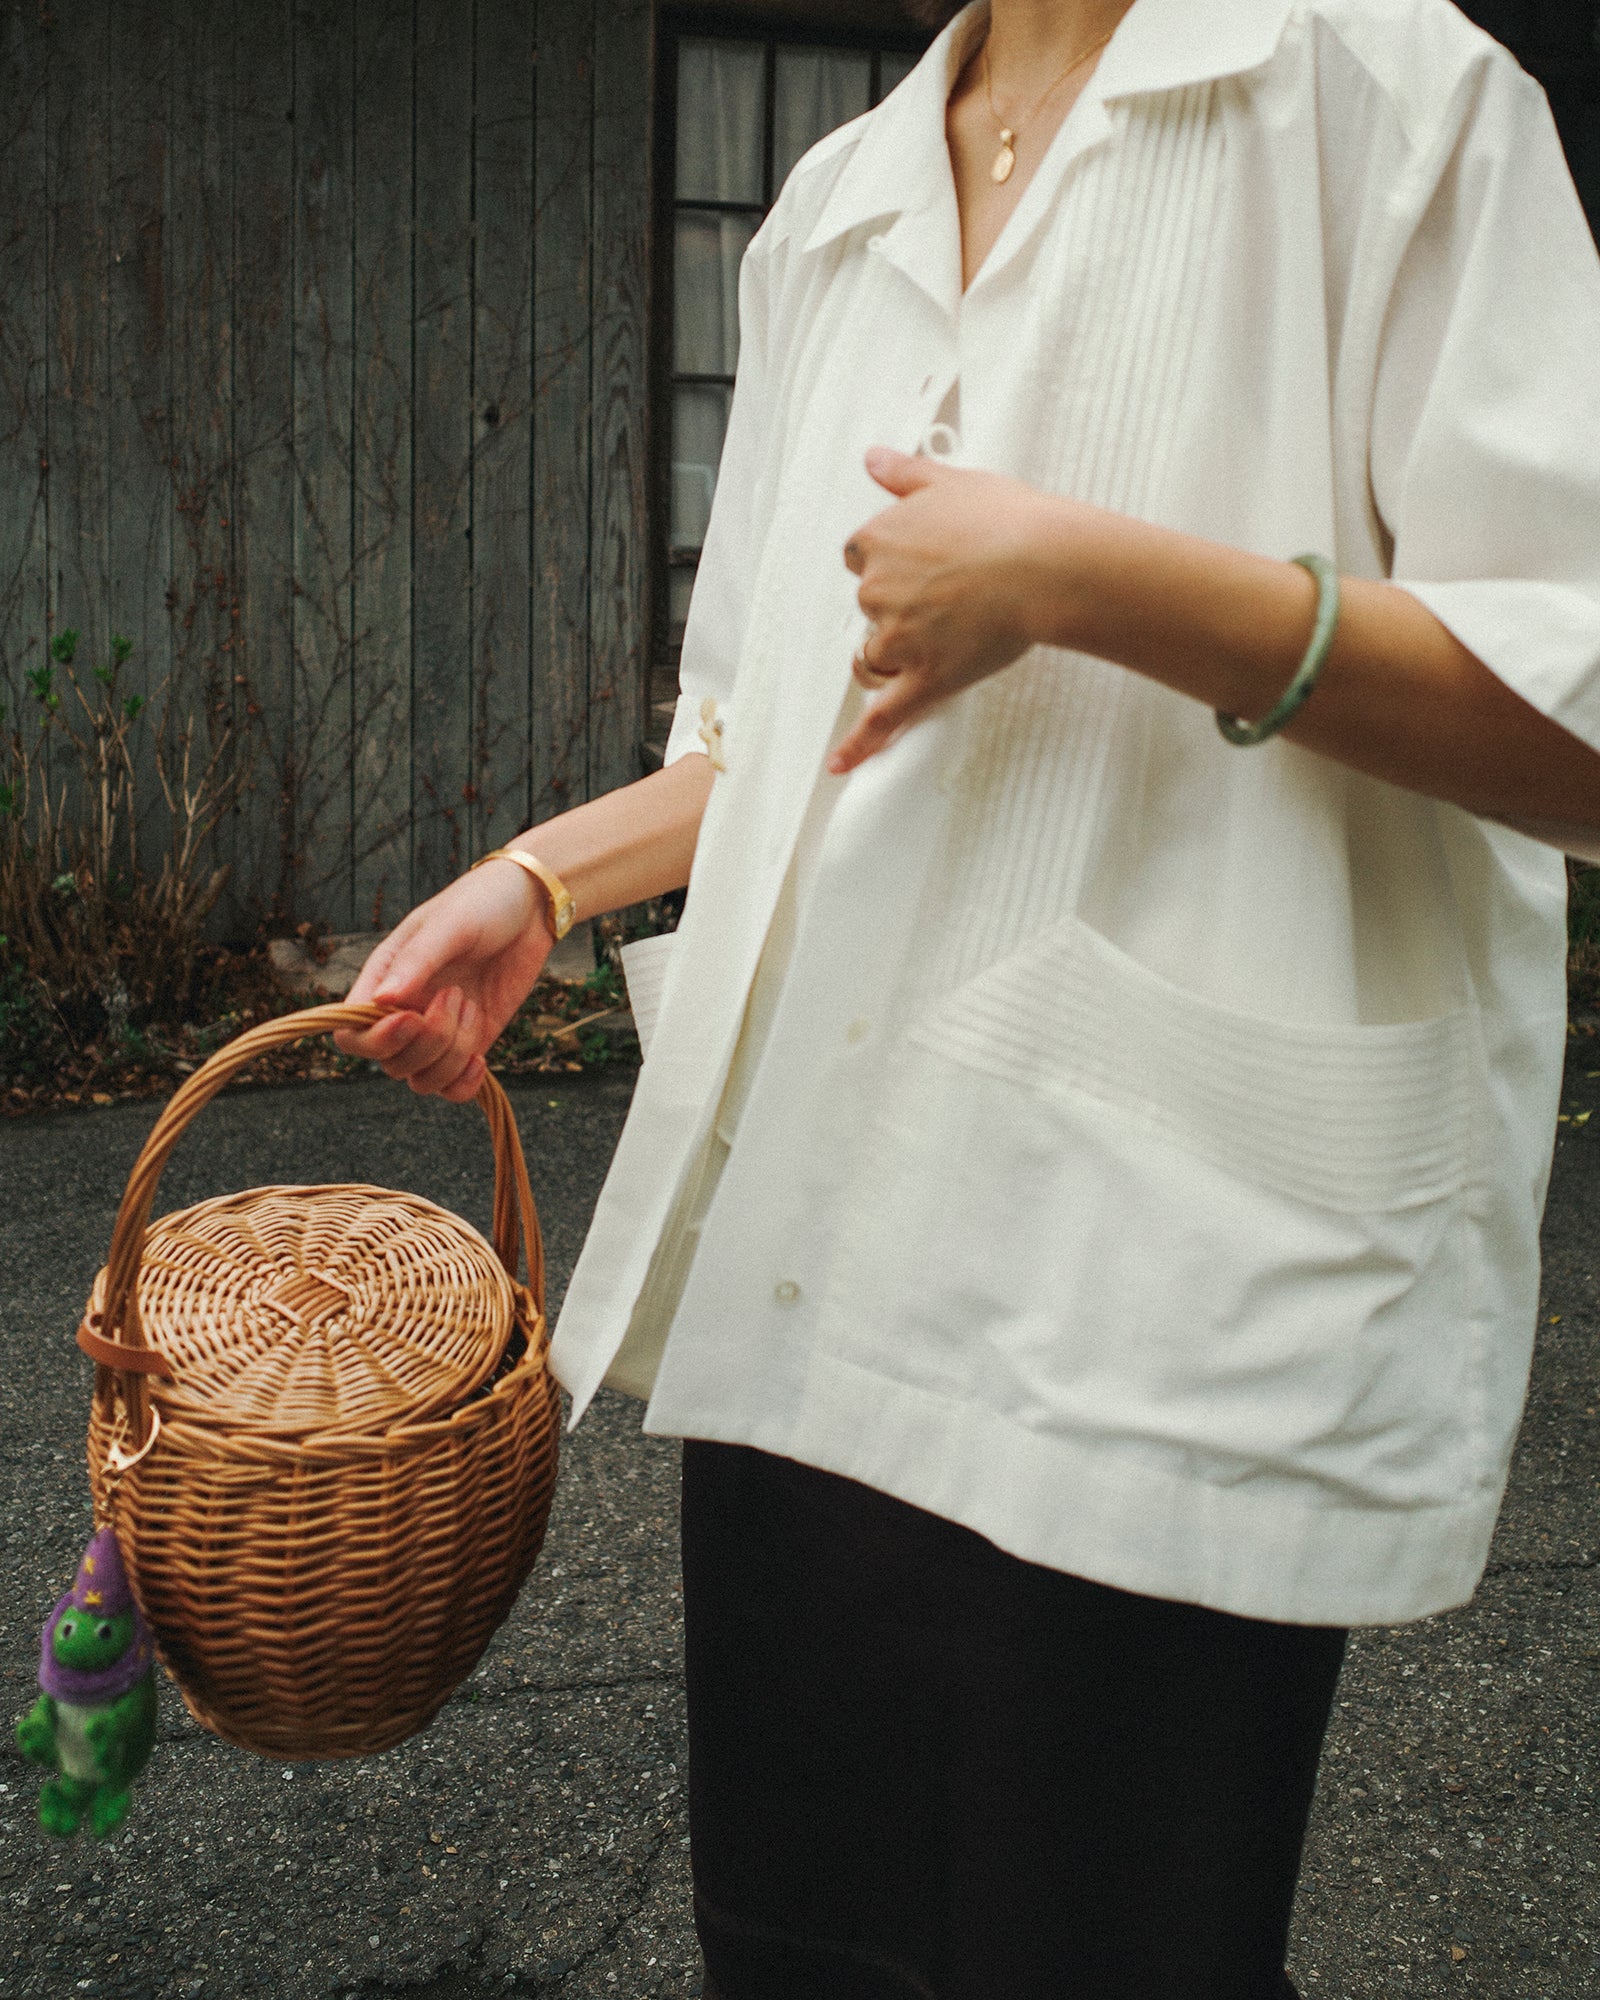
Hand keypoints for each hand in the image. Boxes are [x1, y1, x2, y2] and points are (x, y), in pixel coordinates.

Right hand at [333, 862, 555, 1100]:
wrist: (530, 908)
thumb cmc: (481, 904)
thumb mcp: (449, 924)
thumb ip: (416, 961)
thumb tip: (381, 1001)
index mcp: (384, 981)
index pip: (351, 1034)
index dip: (376, 1039)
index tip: (413, 1018)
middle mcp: (404, 1012)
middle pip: (390, 1062)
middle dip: (429, 1041)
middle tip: (457, 994)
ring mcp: (436, 1033)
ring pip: (421, 1079)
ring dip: (452, 1055)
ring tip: (473, 1006)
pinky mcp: (470, 1044)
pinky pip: (452, 1088)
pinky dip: (464, 1085)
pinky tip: (481, 1059)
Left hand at [832, 446, 1065, 772]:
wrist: (1045, 564)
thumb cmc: (1007, 518)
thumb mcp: (952, 481)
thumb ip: (905, 474)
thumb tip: (871, 458)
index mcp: (875, 542)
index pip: (860, 556)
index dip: (892, 561)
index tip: (925, 560)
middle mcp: (875, 591)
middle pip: (869, 608)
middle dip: (901, 607)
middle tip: (956, 595)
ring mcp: (898, 640)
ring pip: (877, 656)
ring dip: (898, 653)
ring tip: (946, 638)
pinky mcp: (923, 680)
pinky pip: (883, 718)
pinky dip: (860, 745)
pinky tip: (839, 765)